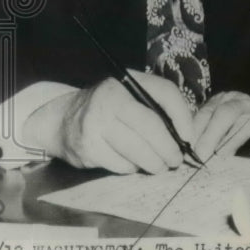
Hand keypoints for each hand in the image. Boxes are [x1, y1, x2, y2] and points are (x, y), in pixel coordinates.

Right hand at [23, 71, 194, 173]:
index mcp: (125, 82)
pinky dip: (132, 168)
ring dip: (154, 163)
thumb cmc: (107, 108)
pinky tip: (133, 163)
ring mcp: (95, 124)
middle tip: (177, 160)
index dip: (182, 115)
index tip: (189, 136)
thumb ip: (154, 106)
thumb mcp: (128, 94)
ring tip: (160, 165)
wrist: (60, 120)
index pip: (164, 92)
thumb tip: (185, 134)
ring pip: (137, 150)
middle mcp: (108, 99)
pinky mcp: (87, 149)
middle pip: (151, 126)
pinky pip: (121, 164)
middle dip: (169, 148)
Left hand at [192, 93, 249, 160]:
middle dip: (211, 135)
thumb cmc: (241, 124)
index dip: (196, 131)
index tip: (188, 150)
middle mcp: (242, 101)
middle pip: (225, 113)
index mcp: (224, 100)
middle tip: (201, 156)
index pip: (206, 112)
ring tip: (222, 157)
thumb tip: (190, 155)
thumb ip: (208, 135)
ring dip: (233, 140)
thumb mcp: (223, 124)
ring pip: (247, 120)